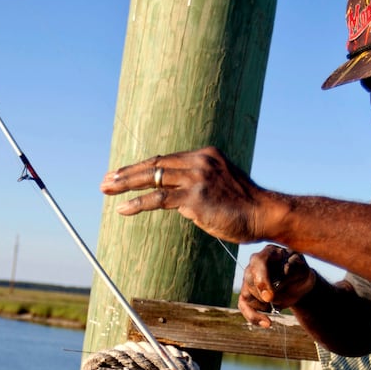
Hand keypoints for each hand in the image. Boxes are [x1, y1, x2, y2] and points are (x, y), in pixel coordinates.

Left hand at [99, 146, 278, 243]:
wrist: (264, 214)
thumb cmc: (244, 207)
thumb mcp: (220, 186)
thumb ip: (197, 185)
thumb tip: (174, 198)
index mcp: (205, 155)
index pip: (165, 159)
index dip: (142, 167)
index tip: (122, 174)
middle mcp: (199, 161)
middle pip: (154, 164)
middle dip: (127, 173)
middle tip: (106, 180)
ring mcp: (197, 178)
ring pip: (152, 178)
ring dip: (126, 184)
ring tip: (107, 190)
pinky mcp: (195, 197)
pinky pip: (159, 199)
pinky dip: (138, 203)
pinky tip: (123, 209)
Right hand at [238, 245, 317, 327]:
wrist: (299, 282)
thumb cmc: (299, 270)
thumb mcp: (302, 267)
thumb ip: (294, 268)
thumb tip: (283, 273)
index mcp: (268, 253)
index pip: (259, 263)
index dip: (262, 281)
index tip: (269, 297)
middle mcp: (254, 265)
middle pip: (249, 281)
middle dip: (261, 295)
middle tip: (273, 301)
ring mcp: (249, 280)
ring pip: (247, 295)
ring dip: (262, 306)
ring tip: (277, 306)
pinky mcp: (248, 294)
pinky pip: (244, 307)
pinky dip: (254, 318)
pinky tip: (267, 323)